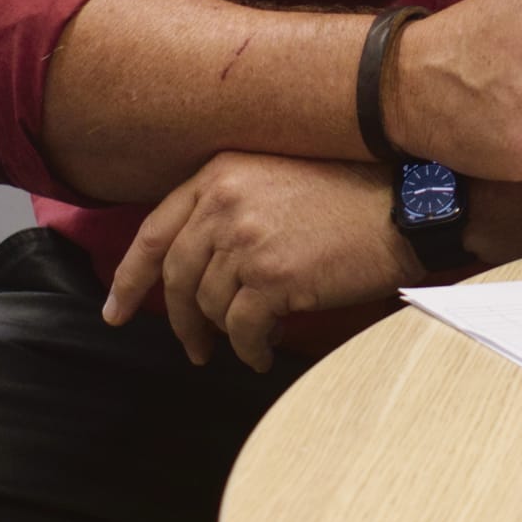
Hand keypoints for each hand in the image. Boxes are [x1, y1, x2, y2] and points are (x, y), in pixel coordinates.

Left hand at [102, 153, 410, 371]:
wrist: (405, 203)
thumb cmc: (350, 191)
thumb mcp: (278, 175)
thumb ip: (229, 204)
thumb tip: (195, 263)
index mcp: (221, 172)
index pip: (155, 231)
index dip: (130, 277)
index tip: (116, 310)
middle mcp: (225, 201)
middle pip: (176, 277)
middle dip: (179, 321)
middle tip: (192, 347)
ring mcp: (247, 240)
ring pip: (211, 307)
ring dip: (228, 333)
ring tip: (251, 338)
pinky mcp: (273, 278)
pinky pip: (243, 330)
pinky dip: (252, 348)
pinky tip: (265, 349)